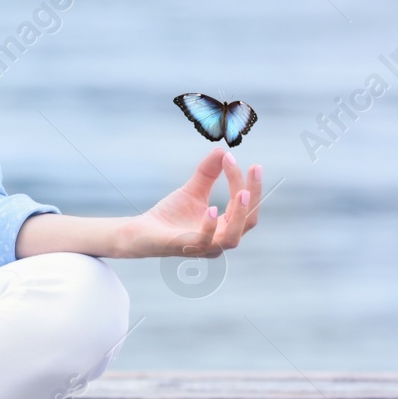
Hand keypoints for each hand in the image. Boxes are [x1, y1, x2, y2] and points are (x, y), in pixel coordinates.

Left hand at [118, 147, 260, 259]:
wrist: (143, 230)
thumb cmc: (171, 215)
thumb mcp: (193, 190)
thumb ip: (208, 173)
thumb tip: (222, 150)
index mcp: (226, 227)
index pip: (245, 206)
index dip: (246, 182)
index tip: (235, 157)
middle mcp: (220, 240)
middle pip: (247, 221)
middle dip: (253, 195)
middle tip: (254, 168)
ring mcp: (205, 247)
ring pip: (233, 237)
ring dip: (239, 214)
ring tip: (242, 193)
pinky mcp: (187, 248)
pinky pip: (205, 242)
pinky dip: (210, 226)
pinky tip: (211, 209)